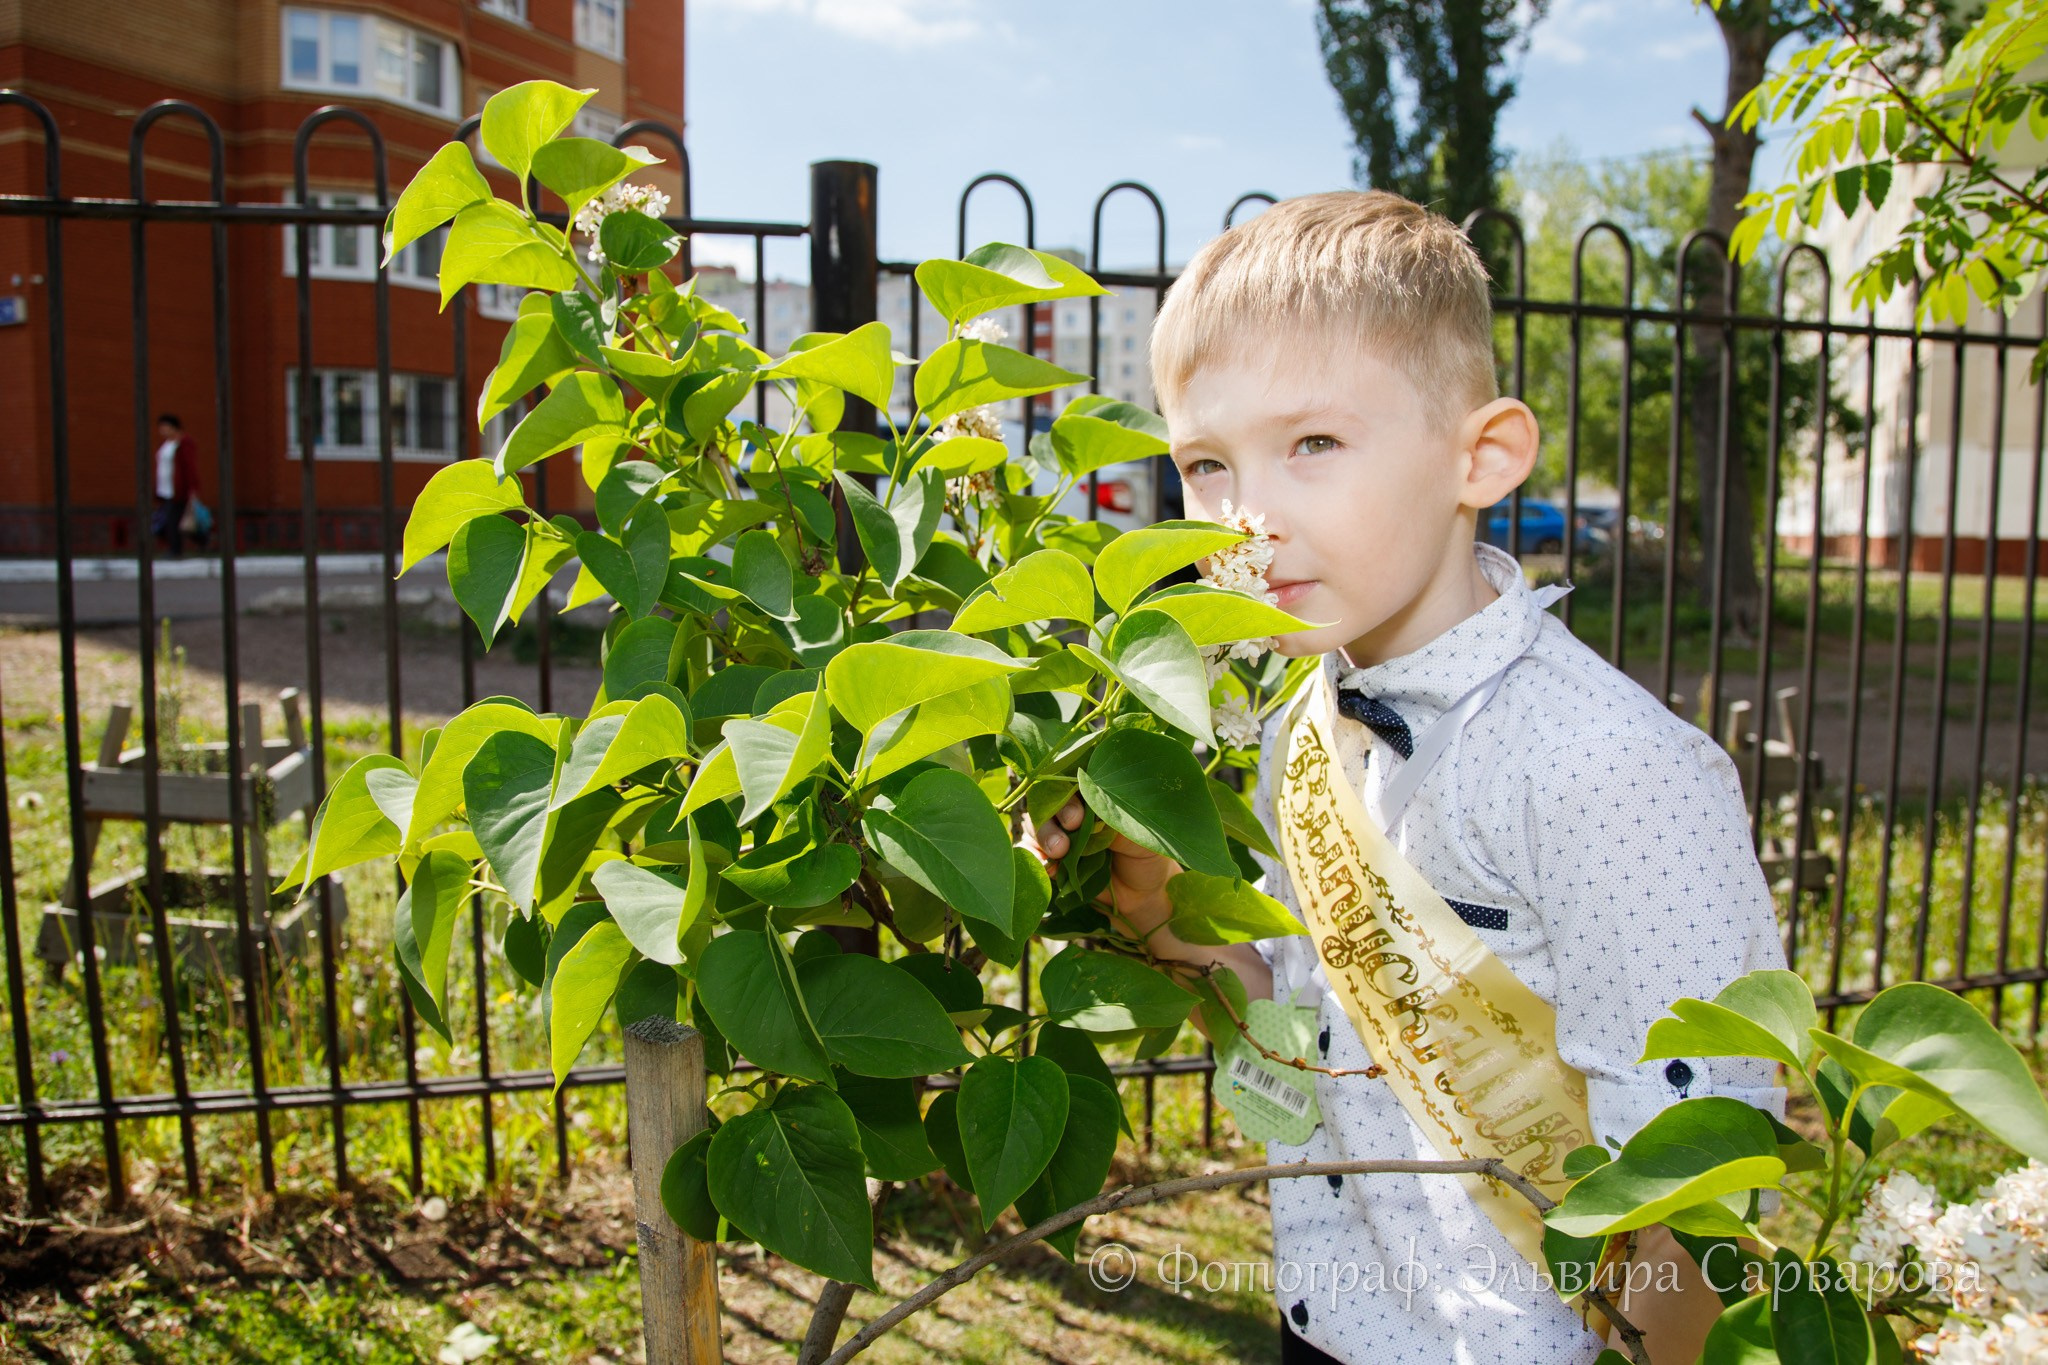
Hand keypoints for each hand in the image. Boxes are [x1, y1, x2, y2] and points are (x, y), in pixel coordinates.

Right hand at [1024, 796, 1179, 942]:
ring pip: (1036, 824)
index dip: (1068, 794)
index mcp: (1095, 798)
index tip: (1078, 816)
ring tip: (1059, 852)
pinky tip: (1046, 866)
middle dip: (1055, 815)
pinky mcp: (1052, 859)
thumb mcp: (1137, 834)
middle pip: (1049, 801)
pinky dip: (1032, 856)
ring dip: (1043, 835)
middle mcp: (1074, 813)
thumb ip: (1112, 819)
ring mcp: (1060, 835)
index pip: (1072, 783)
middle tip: (1071, 828)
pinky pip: (1030, 852)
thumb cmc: (1146, 857)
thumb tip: (1088, 810)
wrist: (1142, 895)